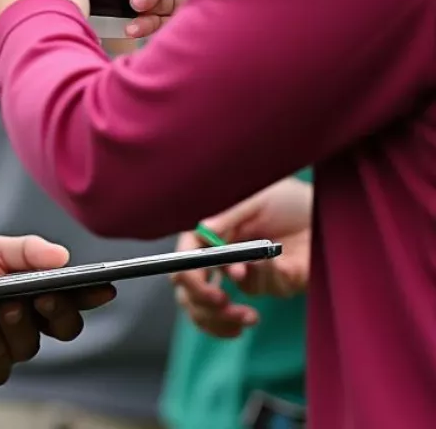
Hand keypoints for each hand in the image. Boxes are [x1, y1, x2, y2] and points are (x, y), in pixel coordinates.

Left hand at [0, 235, 114, 390]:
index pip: (71, 301)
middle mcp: (25, 329)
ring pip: (14, 347)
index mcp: (33, 297)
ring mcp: (2, 355)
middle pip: (56, 330)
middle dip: (47, 313)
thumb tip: (62, 256)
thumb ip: (22, 252)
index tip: (103, 287)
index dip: (90, 298)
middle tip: (28, 299)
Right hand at [172, 178, 312, 337]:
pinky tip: (278, 269)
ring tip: (248, 316)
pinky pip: (260, 289)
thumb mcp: (255, 199)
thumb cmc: (288, 197)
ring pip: (219, 306)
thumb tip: (201, 232)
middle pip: (191, 291)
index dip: (186, 275)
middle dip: (200, 305)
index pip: (184, 258)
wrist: (330, 211)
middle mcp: (221, 254)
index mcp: (211, 232)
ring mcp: (245, 272)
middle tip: (220, 303)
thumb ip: (229, 216)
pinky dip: (265, 280)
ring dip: (228, 314)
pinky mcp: (270, 284)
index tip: (203, 286)